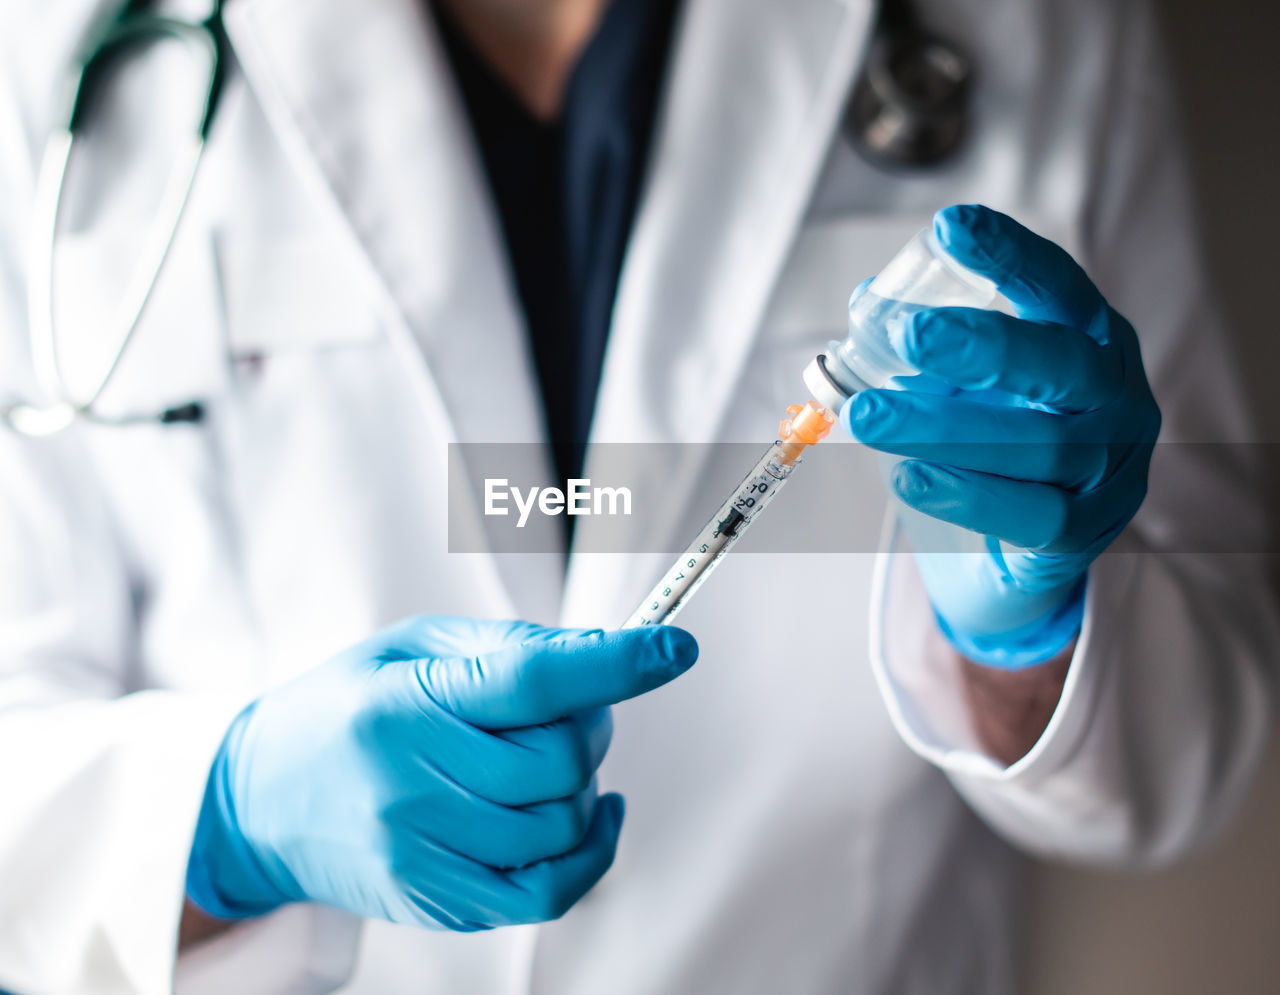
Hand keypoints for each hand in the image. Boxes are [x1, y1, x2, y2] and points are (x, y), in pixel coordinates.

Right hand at [185, 616, 697, 929]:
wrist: (259, 801)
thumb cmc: (349, 705)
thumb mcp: (410, 648)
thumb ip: (507, 650)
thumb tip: (604, 656)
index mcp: (403, 703)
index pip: (531, 681)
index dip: (616, 662)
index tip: (676, 645)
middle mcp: (410, 783)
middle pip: (560, 758)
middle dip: (592, 722)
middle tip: (573, 704)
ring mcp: (421, 853)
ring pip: (563, 823)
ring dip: (584, 783)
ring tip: (551, 758)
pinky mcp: (436, 901)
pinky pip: (548, 891)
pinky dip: (591, 851)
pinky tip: (589, 814)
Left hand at [842, 204, 1160, 666]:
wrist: (1024, 552)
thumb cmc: (995, 443)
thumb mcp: (969, 383)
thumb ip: (927, 344)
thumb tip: (867, 303)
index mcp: (1091, 339)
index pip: (1059, 288)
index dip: (1010, 257)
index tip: (950, 228)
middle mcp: (1117, 397)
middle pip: (1060, 364)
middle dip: (983, 346)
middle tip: (908, 335)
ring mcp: (1110, 469)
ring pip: (1038, 445)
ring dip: (943, 429)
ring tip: (869, 417)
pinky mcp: (1085, 533)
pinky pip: (1031, 515)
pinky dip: (965, 496)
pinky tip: (909, 477)